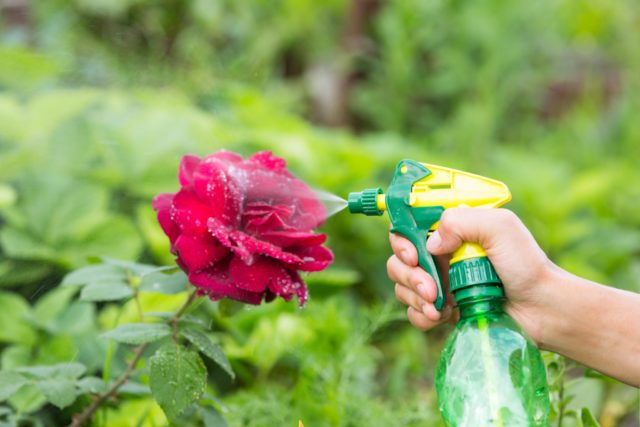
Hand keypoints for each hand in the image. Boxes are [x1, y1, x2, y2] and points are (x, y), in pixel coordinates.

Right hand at [387, 207, 552, 343]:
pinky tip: (442, 317)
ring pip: (402, 286)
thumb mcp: (501, 227)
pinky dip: (421, 315)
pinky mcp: (441, 309)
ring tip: (440, 306)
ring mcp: (439, 283)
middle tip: (431, 289)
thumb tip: (431, 244)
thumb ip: (463, 221)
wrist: (541, 310)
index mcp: (450, 231)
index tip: (413, 256)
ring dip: (415, 297)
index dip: (402, 241)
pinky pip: (413, 312)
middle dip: (408, 275)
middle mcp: (440, 255)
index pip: (408, 228)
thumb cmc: (526, 265)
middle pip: (398, 260)